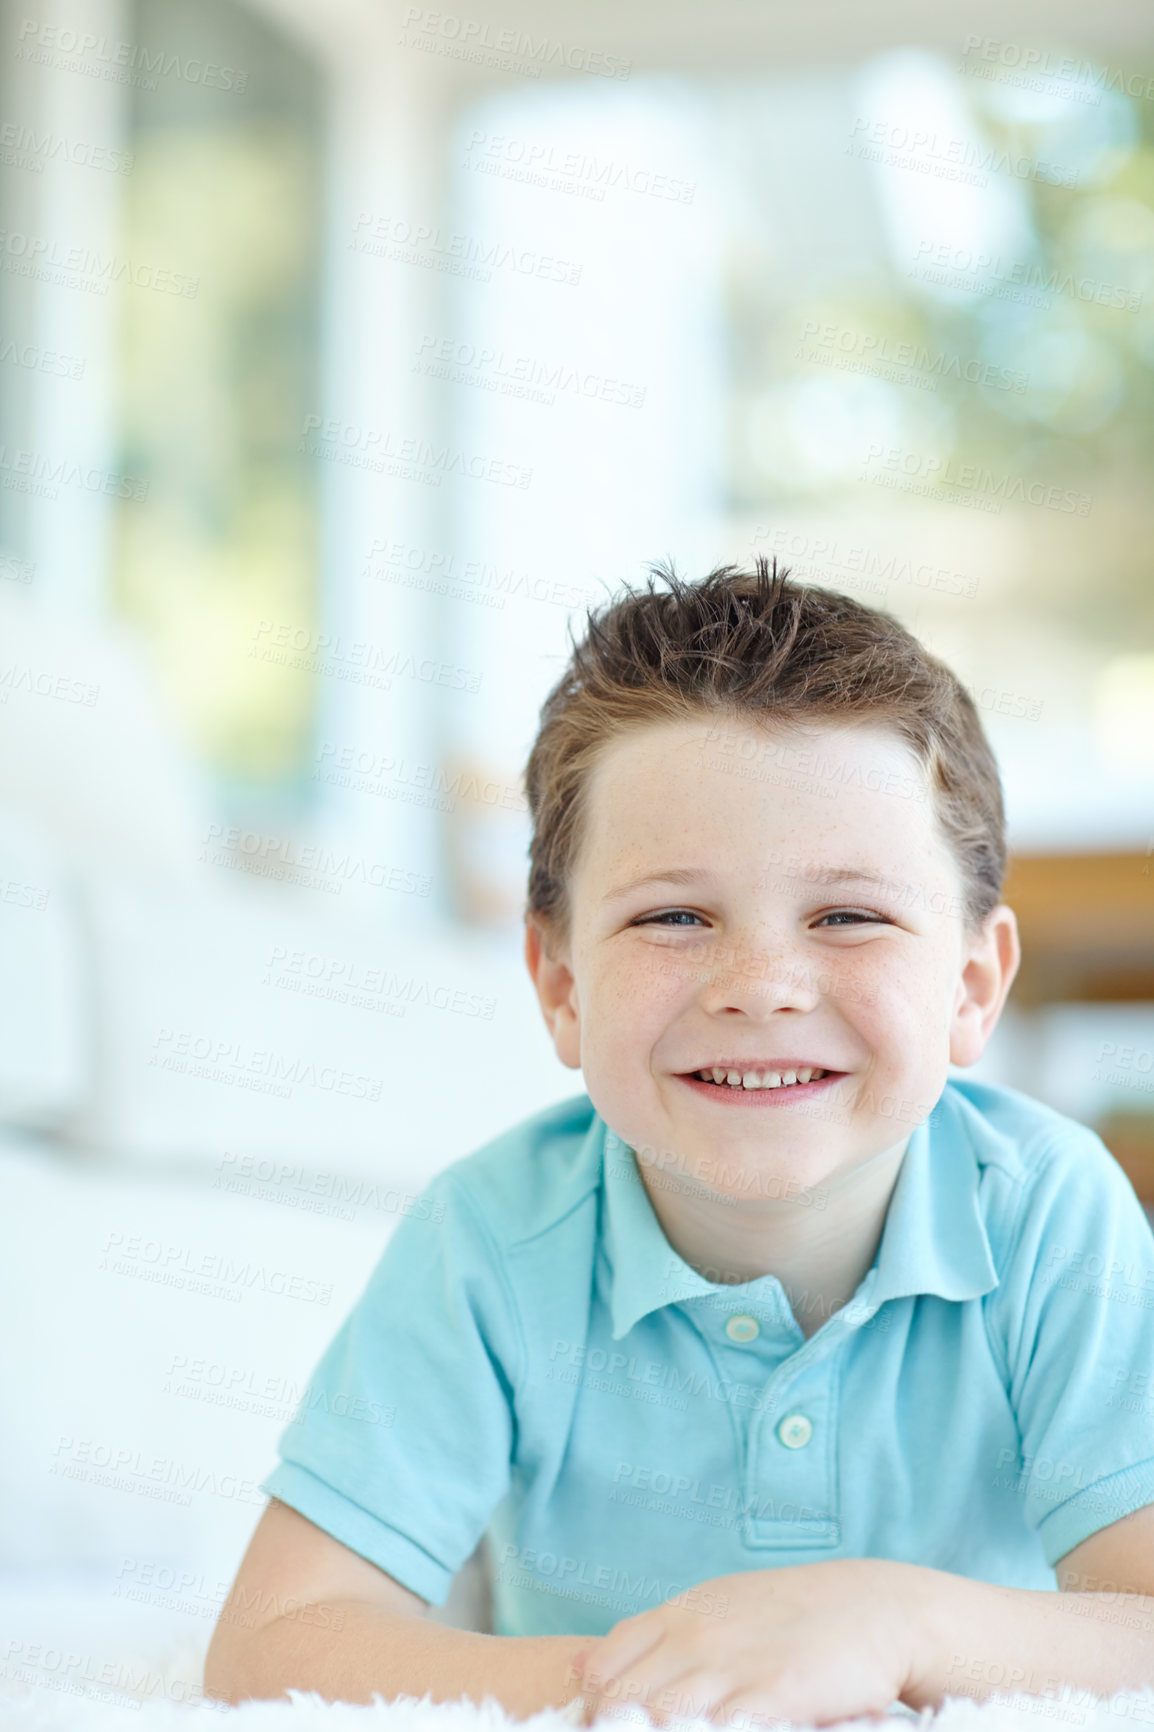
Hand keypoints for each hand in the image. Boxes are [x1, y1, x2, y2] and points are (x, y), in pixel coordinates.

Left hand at [572, 1559, 924, 1728]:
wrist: (874, 1608)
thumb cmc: (790, 1616)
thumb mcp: (713, 1608)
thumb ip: (649, 1638)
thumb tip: (578, 1666)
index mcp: (680, 1614)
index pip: (604, 1667)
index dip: (595, 1709)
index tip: (604, 1730)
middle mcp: (698, 1636)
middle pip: (625, 1702)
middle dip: (618, 1731)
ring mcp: (734, 1666)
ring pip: (663, 1720)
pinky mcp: (775, 1695)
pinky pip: (722, 1731)